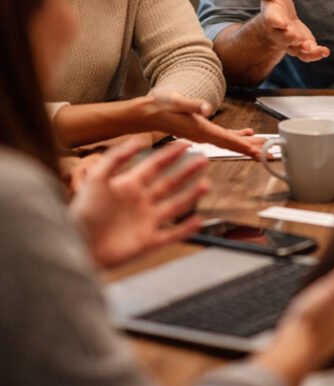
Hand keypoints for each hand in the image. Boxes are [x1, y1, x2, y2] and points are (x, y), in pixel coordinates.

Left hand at [70, 137, 208, 268]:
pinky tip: (198, 221)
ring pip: (174, 206)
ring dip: (190, 196)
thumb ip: (116, 158)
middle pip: (169, 183)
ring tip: (206, 185)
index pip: (155, 165)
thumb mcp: (96, 179)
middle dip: (187, 172)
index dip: (171, 154)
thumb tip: (137, 141)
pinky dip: (186, 229)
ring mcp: (146, 221)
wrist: (76, 245)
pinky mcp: (148, 242)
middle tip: (203, 160)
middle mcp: (141, 201)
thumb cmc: (82, 212)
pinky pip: (171, 234)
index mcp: (129, 185)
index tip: (186, 143)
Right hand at [142, 89, 265, 157]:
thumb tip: (207, 108)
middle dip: (252, 150)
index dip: (243, 147)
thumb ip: (192, 104)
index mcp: (201, 129)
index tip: (258, 153)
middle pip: (233, 145)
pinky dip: (237, 137)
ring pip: (231, 142)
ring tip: (265, 147)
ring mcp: (204, 135)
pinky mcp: (203, 131)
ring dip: (248, 145)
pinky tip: (248, 135)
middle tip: (271, 155)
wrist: (149, 112)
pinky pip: (225, 137)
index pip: (226, 140)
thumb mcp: (176, 101)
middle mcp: (205, 136)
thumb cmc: (161, 105)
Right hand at [253, 0, 329, 61]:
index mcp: (271, 18)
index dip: (276, 21)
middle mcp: (279, 33)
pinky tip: (325, 52)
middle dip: (290, 37)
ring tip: (312, 47)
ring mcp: (290, 43)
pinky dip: (315, 54)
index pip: (272, 20)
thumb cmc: (274, 5)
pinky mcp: (301, 47)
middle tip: (297, 37)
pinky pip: (307, 55)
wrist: (279, 24)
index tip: (280, 21)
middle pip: (283, 37)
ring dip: (304, 49)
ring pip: (296, 49)